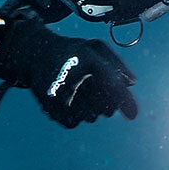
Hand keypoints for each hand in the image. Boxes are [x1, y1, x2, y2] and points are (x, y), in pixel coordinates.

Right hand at [20, 34, 139, 127]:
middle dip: (109, 104)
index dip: (126, 101)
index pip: (113, 85)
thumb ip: (117, 64)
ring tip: (82, 91)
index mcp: (89, 59)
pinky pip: (72, 122)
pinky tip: (71, 101)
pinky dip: (75, 115)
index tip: (133, 116)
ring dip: (92, 110)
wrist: (35, 53)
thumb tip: (132, 84)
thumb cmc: (72, 51)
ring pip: (90, 117)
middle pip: (105, 108)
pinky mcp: (47, 105)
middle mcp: (73, 77)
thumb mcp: (96, 47)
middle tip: (98, 91)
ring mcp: (59, 94)